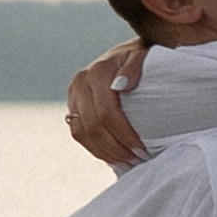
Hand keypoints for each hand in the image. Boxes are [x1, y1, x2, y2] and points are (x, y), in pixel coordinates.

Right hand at [66, 42, 148, 165]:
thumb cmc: (143, 57)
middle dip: (116, 148)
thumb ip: (135, 66)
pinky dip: (95, 149)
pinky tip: (114, 157)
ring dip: (105, 152)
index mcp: (98, 71)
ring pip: (82, 133)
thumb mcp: (144, 55)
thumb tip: (121, 86)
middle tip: (137, 160)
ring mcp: (73, 95)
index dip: (124, 134)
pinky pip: (78, 133)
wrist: (126, 53)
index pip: (107, 112)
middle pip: (93, 125)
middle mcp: (80, 82)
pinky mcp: (72, 106)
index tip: (142, 149)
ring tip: (127, 162)